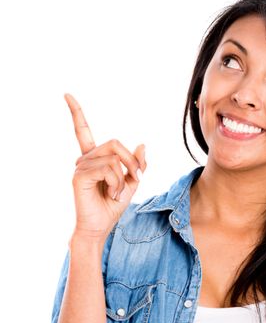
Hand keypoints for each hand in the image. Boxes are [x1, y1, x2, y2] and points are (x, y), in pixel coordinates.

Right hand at [64, 93, 146, 238]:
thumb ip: (136, 164)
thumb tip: (142, 144)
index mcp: (94, 158)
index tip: (66, 94)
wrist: (100, 227)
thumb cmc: (111, 206)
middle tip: (137, 178)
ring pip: (113, 159)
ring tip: (116, 193)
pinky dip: (116, 183)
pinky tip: (111, 194)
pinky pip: (108, 169)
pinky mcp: (80, 176)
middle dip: (131, 161)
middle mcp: (84, 159)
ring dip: (123, 178)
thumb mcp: (131, 183)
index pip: (82, 130)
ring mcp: (80, 166)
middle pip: (114, 143)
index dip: (76, 112)